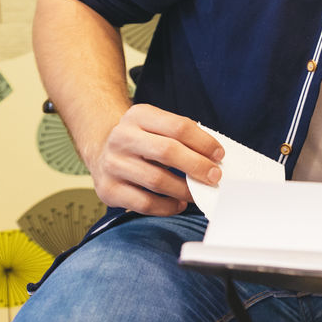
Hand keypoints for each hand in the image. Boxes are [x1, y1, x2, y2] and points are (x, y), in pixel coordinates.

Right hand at [88, 103, 223, 214]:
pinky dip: (167, 206)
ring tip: (198, 192)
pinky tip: (178, 203)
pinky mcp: (108, 190)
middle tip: (215, 176)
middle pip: (168, 152)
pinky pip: (144, 203)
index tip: (219, 155)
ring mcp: (112, 164)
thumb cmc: (142, 139)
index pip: (179, 127)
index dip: (204, 142)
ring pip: (157, 180)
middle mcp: (122, 137)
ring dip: (184, 190)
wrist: (101, 150)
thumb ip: (182, 137)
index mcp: (139, 115)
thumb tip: (213, 160)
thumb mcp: (157, 125)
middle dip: (197, 166)